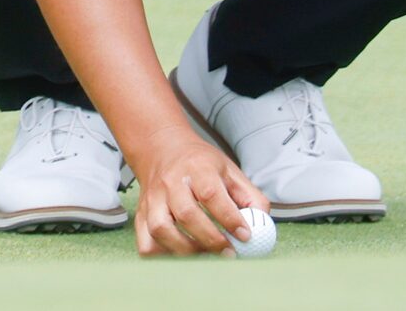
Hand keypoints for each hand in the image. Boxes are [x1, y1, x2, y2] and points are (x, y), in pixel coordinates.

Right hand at [131, 130, 266, 256]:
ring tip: (206, 255)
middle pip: (187, 214)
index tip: (246, 235)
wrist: (161, 149)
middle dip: (211, 239)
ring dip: (186, 249)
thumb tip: (263, 223)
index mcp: (196, 167)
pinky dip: (162, 255)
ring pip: (162, 229)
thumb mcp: (228, 170)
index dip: (230, 218)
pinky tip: (180, 254)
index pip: (211, 194)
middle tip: (229, 253)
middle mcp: (171, 182)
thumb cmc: (199, 164)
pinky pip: (145, 242)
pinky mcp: (141, 215)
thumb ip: (249, 196)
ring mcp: (153, 199)